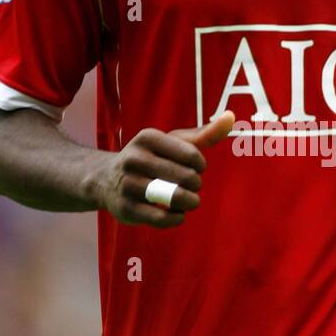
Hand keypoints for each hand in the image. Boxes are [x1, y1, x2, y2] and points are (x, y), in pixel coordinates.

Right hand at [95, 111, 234, 226]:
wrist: (105, 180)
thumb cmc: (149, 158)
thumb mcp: (172, 142)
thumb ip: (204, 133)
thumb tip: (231, 117)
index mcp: (147, 138)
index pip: (192, 154)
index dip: (200, 165)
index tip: (195, 168)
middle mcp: (134, 158)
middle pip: (187, 177)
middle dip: (196, 185)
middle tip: (191, 186)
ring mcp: (128, 185)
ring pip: (175, 198)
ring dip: (189, 202)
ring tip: (188, 201)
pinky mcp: (126, 209)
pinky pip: (163, 218)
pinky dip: (177, 218)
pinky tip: (176, 213)